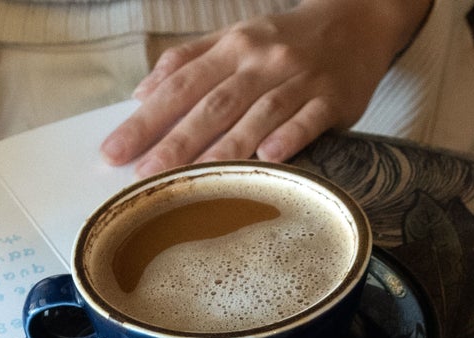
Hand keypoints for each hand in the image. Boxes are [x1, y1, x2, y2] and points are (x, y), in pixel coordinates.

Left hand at [100, 0, 425, 173]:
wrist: (357, 21)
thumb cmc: (286, 39)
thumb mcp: (235, 38)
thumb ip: (187, 62)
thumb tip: (141, 94)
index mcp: (232, 47)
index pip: (181, 86)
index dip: (147, 119)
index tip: (116, 150)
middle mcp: (262, 61)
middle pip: (213, 105)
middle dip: (176, 141)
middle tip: (144, 175)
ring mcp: (299, 79)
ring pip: (257, 115)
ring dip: (224, 149)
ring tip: (193, 181)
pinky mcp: (334, 98)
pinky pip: (309, 119)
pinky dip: (289, 137)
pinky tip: (269, 158)